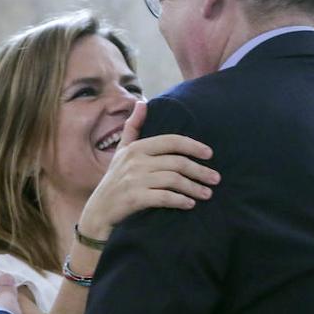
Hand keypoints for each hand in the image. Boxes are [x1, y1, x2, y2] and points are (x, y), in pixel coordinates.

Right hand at [79, 101, 218, 238]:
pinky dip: (180, 200)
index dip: (193, 146)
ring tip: (207, 194)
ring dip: (194, 188)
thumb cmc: (114, 180)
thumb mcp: (121, 151)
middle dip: (200, 171)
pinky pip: (164, 197)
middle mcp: (135, 161)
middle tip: (215, 179)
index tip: (209, 154)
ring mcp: (135, 180)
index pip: (171, 141)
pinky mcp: (134, 199)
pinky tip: (190, 204)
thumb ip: (133, 127)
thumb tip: (142, 102)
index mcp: (136, 148)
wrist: (98, 211)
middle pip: (177, 162)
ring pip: (174, 180)